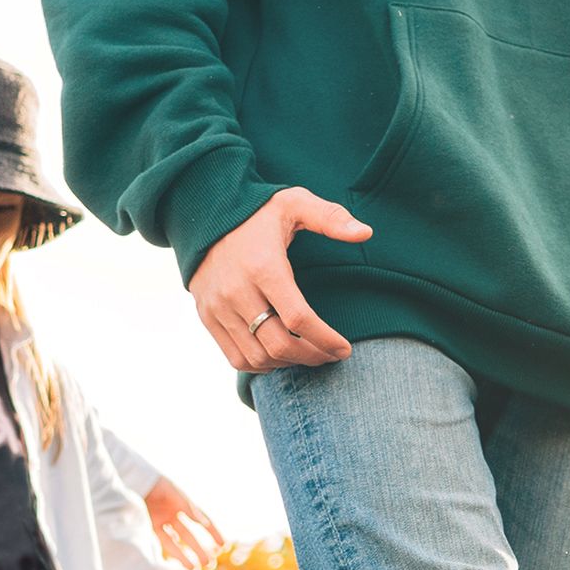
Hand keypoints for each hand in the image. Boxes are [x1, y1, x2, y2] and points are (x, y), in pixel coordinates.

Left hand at [144, 477, 227, 569]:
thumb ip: (189, 508)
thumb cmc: (157, 484)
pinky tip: (176, 562)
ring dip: (185, 556)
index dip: (214, 534)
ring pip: (176, 543)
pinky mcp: (149, 526)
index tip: (224, 547)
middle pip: (190, 537)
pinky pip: (161, 542)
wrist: (135, 481)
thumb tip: (204, 523)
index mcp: (185, 505)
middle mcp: (174, 515)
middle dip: (201, 551)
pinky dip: (169, 551)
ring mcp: (161, 522)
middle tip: (210, 564)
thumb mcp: (175, 494)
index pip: (204, 522)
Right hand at [190, 187, 373, 370]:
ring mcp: (218, 307)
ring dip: (289, 364)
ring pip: (258, 357)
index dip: (326, 340)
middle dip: (312, 356)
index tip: (345, 349)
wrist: (203, 212)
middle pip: (279, 345)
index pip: (299, 318)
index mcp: (263, 266)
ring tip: (309, 354)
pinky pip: (236, 357)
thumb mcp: (295, 203)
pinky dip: (262, 365)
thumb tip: (366, 233)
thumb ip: (331, 217)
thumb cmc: (257, 212)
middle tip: (331, 355)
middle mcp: (237, 291)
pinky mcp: (207, 316)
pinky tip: (281, 356)